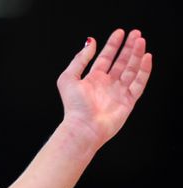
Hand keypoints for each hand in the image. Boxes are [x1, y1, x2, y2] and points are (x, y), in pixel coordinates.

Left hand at [57, 29, 152, 148]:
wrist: (84, 127)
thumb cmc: (74, 106)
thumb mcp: (68, 78)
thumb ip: (79, 60)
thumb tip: (90, 42)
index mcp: (93, 79)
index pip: (105, 58)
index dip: (112, 45)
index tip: (120, 32)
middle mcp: (106, 84)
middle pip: (121, 62)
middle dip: (128, 47)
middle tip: (135, 33)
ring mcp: (118, 92)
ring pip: (131, 70)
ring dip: (137, 55)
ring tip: (141, 41)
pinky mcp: (128, 101)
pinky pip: (139, 83)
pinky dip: (144, 70)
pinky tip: (146, 58)